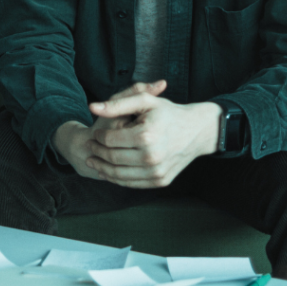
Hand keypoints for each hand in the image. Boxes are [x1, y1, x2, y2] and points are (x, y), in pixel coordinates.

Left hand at [86, 82, 221, 187]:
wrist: (196, 131)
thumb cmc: (167, 113)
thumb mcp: (143, 101)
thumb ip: (117, 103)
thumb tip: (92, 107)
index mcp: (146, 135)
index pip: (110, 140)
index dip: (98, 137)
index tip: (94, 134)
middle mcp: (152, 156)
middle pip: (113, 159)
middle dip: (97, 153)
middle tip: (90, 147)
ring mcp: (157, 171)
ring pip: (120, 175)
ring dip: (103, 169)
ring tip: (94, 160)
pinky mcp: (161, 180)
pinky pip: (133, 183)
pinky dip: (117, 179)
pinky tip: (109, 171)